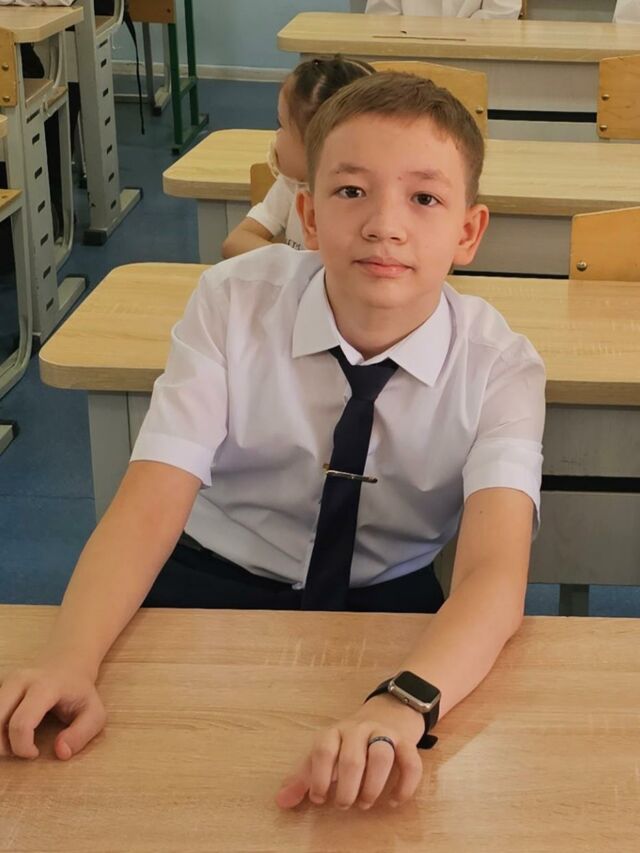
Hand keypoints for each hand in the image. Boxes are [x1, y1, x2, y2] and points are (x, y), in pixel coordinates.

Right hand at [0, 662, 105, 759]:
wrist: (69, 661)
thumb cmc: (80, 691)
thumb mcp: (94, 712)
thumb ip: (81, 734)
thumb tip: (60, 752)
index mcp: (45, 686)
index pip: (21, 723)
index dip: (22, 747)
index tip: (34, 753)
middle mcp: (20, 680)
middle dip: (2, 745)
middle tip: (19, 750)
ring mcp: (6, 679)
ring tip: (13, 740)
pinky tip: (7, 729)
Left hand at [276, 694, 424, 810]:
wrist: (387, 713)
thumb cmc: (348, 743)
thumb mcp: (324, 754)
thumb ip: (303, 777)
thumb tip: (281, 801)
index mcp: (335, 732)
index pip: (323, 750)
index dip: (318, 777)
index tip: (318, 798)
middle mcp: (359, 729)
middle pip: (352, 758)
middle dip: (346, 789)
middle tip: (343, 804)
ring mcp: (384, 734)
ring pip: (381, 756)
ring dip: (372, 786)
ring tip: (365, 802)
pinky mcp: (407, 742)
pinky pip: (411, 762)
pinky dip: (405, 785)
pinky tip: (394, 801)